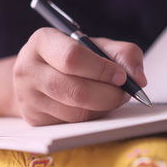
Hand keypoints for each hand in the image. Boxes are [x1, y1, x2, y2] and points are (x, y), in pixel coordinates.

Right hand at [12, 27, 146, 125]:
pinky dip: (91, 118)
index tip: (122, 77)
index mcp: (42, 41)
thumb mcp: (94, 45)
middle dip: (108, 95)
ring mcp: (28, 96)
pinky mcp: (33, 118)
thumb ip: (122, 54)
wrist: (36, 74)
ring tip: (112, 98)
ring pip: (75, 112)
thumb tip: (139, 79)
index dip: (102, 70)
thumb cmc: (70, 56)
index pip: (72, 58)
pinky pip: (71, 124)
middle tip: (125, 93)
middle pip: (74, 90)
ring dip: (102, 108)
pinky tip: (95, 107)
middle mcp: (28, 69)